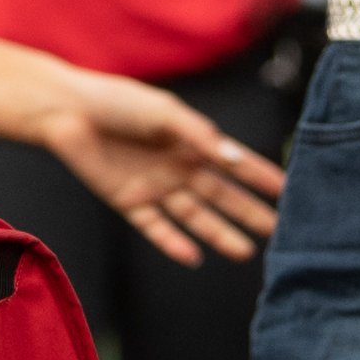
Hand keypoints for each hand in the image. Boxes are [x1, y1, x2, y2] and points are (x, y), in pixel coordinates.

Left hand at [15, 61, 285, 265]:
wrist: (68, 111)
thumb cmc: (119, 102)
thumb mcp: (165, 114)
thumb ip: (201, 138)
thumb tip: (236, 160)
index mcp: (191, 141)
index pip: (235, 163)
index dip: (261, 176)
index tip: (291, 192)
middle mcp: (178, 167)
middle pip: (221, 196)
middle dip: (250, 213)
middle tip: (280, 232)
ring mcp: (155, 187)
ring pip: (195, 217)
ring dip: (219, 234)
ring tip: (246, 252)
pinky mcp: (129, 202)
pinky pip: (156, 228)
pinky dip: (173, 243)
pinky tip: (193, 257)